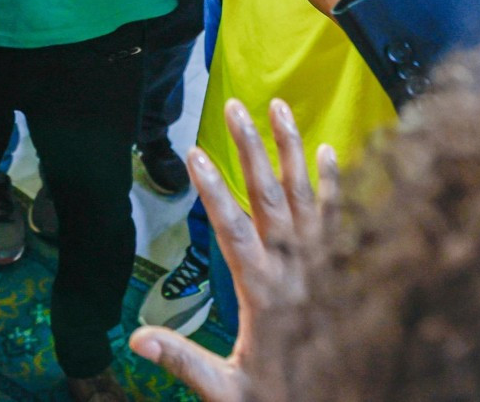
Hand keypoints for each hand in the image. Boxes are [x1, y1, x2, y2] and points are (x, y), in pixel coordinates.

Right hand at [130, 98, 330, 401]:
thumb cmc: (284, 397)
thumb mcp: (227, 389)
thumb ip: (183, 361)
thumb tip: (136, 340)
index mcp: (262, 294)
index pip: (232, 231)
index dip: (212, 191)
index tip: (194, 153)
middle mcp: (295, 271)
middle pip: (270, 199)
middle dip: (251, 149)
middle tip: (236, 107)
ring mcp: (323, 266)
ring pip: (307, 197)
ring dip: (292, 151)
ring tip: (280, 108)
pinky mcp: (344, 268)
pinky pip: (341, 218)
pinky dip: (335, 184)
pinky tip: (329, 152)